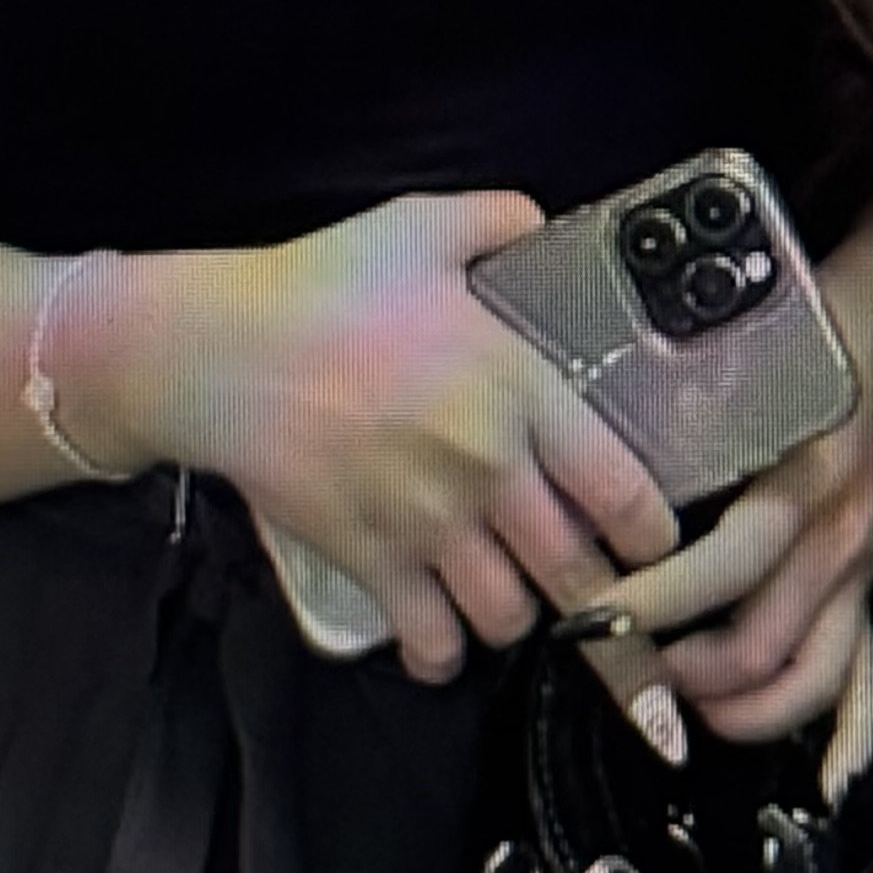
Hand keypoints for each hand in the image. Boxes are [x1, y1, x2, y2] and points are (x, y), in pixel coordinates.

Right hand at [160, 189, 682, 685]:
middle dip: (589, 586)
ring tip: (507, 594)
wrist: (219, 351)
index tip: (647, 538)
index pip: (624, 491)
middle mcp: (488, 468)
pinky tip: (443, 636)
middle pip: (577, 572)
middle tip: (576, 575)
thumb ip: (493, 220)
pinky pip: (432, 642)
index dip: (652, 533)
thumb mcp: (419, 228)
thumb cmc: (320, 286)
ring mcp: (429, 524)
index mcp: (519, 388)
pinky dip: (444, 654)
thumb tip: (534, 219)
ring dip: (516, 616)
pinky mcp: (371, 562)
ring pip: (511, 617)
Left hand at [556, 82, 872, 799]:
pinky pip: (866, 672)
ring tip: (672, 700)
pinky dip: (848, 731)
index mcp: (792, 474)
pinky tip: (825, 774)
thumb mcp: (723, 341)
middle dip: (670, 670)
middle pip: (752, 644)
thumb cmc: (799, 316)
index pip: (711, 571)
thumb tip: (558, 419)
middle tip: (602, 660)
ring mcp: (857, 560)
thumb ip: (656, 384)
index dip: (641, 608)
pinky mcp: (870, 572)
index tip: (575, 610)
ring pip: (803, 675)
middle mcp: (832, 531)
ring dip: (736, 708)